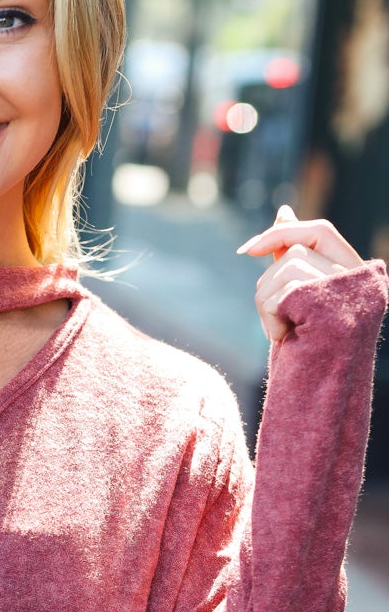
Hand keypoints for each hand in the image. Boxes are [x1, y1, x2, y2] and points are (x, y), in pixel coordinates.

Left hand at [237, 203, 363, 343]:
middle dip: (269, 286)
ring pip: (284, 271)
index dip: (281, 232)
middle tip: (278, 324)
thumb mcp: (298, 298)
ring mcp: (351, 296)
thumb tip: (283, 210)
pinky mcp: (333, 313)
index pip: (319, 231)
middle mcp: (364, 281)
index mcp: (361, 275)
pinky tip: (285, 339)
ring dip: (267, 307)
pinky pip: (283, 294)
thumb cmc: (306, 352)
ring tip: (285, 334)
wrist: (314, 400)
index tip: (247, 249)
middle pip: (293, 253)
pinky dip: (271, 318)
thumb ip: (293, 255)